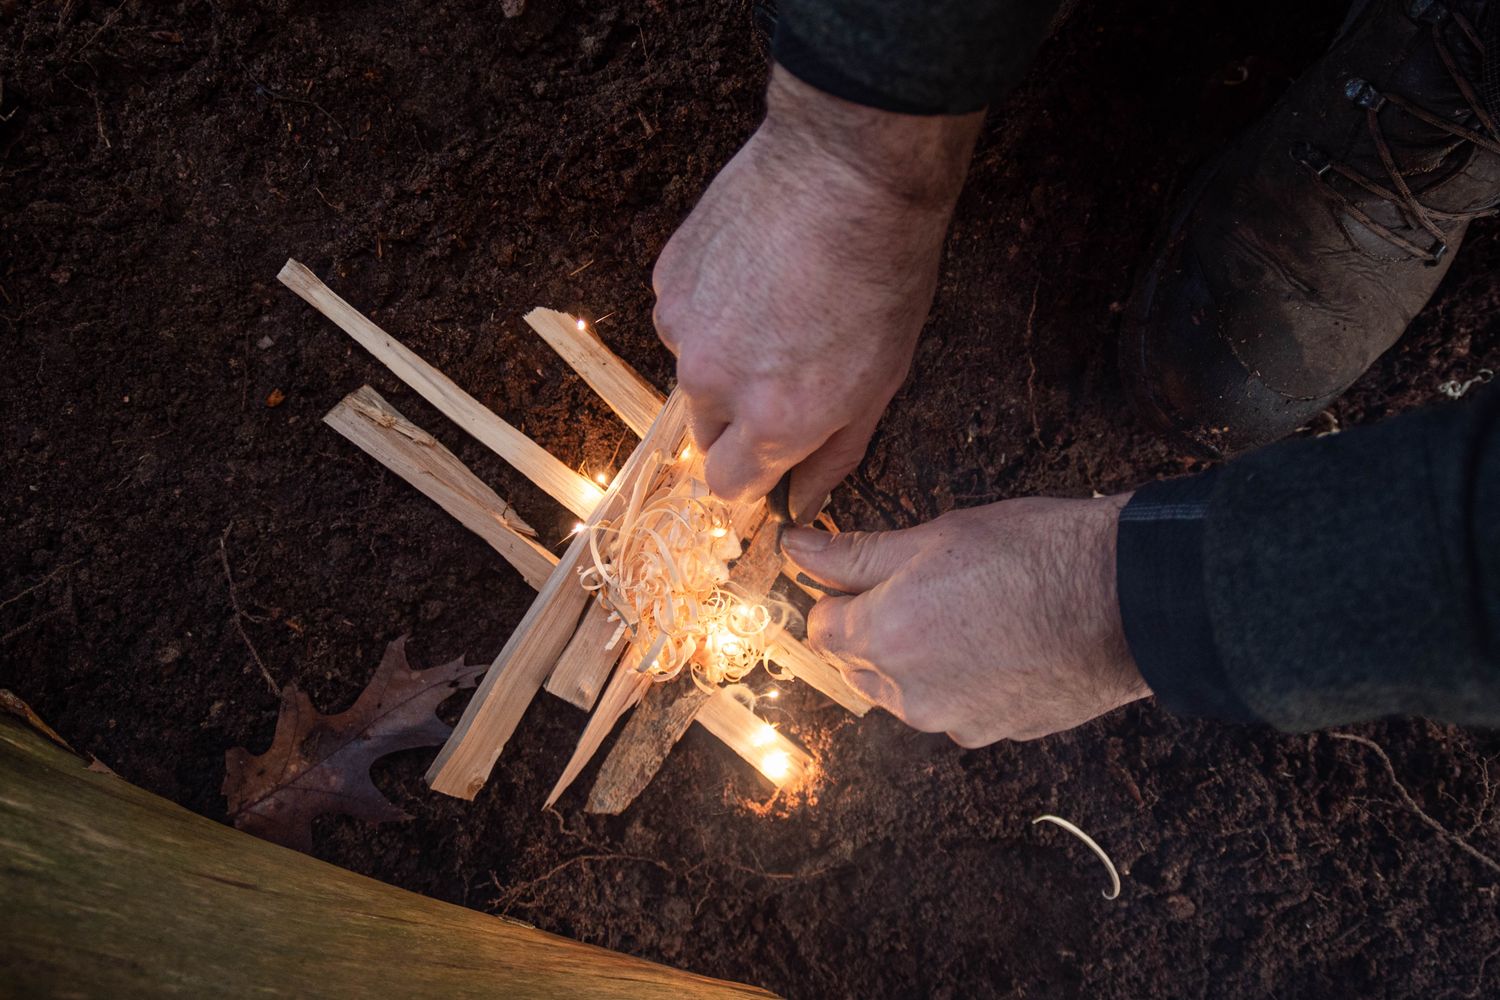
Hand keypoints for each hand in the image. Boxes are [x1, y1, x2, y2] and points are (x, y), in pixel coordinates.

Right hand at [653, 67, 982, 518]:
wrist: (850, 169)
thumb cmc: (883, 276)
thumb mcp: (881, 382)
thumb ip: (834, 455)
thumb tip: (804, 503)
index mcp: (772, 422)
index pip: (728, 485)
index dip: (754, 471)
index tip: (773, 451)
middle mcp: (713, 383)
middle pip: (705, 433)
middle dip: (738, 418)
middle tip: (785, 369)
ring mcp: (682, 327)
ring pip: (691, 370)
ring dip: (722, 357)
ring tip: (774, 308)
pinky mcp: (667, 277)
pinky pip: (682, 315)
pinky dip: (710, 306)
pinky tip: (755, 271)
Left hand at [782, 494, 1149, 745]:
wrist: (1129, 599)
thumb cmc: (1035, 555)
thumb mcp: (935, 537)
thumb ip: (857, 554)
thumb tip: (797, 549)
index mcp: (883, 639)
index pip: (821, 629)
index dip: (838, 597)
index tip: (860, 575)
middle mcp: (910, 695)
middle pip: (860, 666)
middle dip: (874, 630)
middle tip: (921, 586)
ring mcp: (956, 722)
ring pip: (907, 693)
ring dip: (918, 660)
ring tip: (966, 612)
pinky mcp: (999, 733)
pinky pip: (957, 709)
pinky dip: (964, 681)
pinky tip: (998, 643)